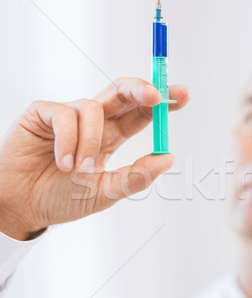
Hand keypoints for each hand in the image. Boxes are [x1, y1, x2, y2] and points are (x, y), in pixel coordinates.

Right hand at [0, 77, 188, 239]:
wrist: (21, 208)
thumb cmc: (60, 199)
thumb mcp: (104, 193)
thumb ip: (135, 176)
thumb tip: (168, 158)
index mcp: (111, 136)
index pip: (141, 113)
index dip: (162, 102)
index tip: (183, 96)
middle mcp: (93, 122)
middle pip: (123, 92)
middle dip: (142, 89)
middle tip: (157, 98)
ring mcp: (68, 115)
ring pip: (94, 107)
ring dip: (91, 142)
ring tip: (78, 170)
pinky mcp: (43, 114)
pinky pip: (64, 114)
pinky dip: (68, 140)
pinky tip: (62, 163)